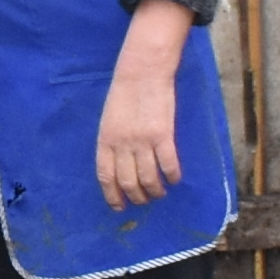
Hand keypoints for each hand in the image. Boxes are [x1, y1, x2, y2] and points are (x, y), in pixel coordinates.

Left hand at [94, 6, 192, 209]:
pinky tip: (174, 179)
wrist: (142, 72)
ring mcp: (142, 141)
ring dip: (155, 191)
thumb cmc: (124, 94)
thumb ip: (113, 143)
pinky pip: (169, 165)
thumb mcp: (109, 120)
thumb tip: (121, 166)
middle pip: (128, 182)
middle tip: (144, 200)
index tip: (119, 206)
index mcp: (105, 140)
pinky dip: (172, 176)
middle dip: (137, 197)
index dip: (112, 195)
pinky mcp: (163, 135)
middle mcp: (122, 144)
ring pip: (149, 179)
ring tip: (160, 193)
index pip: (106, 176)